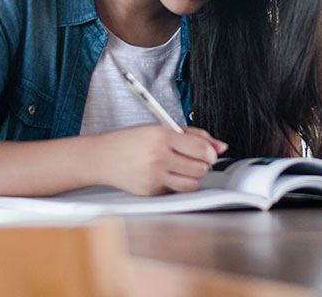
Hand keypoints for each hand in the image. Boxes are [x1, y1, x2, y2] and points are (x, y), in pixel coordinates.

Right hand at [94, 125, 227, 195]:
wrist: (102, 158)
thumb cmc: (131, 141)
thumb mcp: (160, 128)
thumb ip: (192, 135)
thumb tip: (220, 146)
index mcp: (162, 136)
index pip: (201, 149)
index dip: (211, 152)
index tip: (210, 153)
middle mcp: (158, 157)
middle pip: (200, 168)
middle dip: (202, 164)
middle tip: (193, 159)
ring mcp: (154, 177)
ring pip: (192, 184)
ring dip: (192, 177)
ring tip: (181, 168)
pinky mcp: (151, 192)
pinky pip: (176, 191)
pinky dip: (175, 184)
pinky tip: (164, 174)